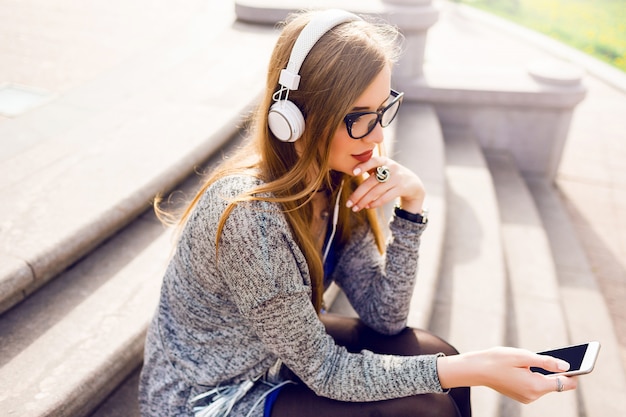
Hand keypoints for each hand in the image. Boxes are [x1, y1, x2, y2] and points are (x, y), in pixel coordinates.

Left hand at [346, 156, 425, 213]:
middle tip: (348, 204)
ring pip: (376, 192)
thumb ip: (371, 169)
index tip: (354, 172)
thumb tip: (352, 172)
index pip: (373, 161)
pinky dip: (375, 203)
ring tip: (355, 208)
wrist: (413, 182)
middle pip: (371, 182)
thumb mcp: (384, 168)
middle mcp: (391, 168)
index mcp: (384, 161)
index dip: (364, 166)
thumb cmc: (391, 175)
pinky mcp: (401, 189)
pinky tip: (367, 207)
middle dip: (358, 194)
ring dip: (364, 201)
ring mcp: (396, 179)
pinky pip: (385, 198)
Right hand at [437, 347, 577, 403]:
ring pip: (544, 384)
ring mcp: (526, 397)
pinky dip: (535, 375)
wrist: (476, 369)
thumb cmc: (497, 360)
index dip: (574, 372)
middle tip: (556, 354)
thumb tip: (567, 366)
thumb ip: (547, 361)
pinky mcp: (521, 395)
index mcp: (535, 386)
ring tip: (533, 358)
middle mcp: (533, 396)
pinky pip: (535, 385)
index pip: (565, 383)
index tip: (580, 360)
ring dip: (543, 371)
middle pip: (555, 383)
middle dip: (557, 369)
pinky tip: (526, 365)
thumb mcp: (523, 356)